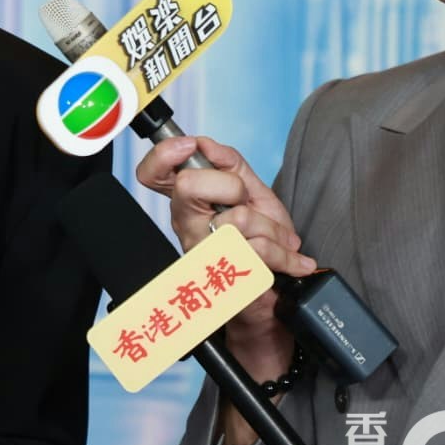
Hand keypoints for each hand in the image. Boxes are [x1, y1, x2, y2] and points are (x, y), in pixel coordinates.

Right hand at [134, 136, 311, 357]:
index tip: (190, 146)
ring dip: (273, 229)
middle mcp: (186, 228)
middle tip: (246, 204)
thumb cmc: (259, 249)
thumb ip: (231, 165)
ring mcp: (200, 254)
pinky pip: (258, 249)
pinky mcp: (220, 280)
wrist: (272, 300)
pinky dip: (285, 254)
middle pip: (187, 185)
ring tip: (282, 242)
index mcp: (188, 204)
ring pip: (237, 218)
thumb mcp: (253, 196)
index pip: (153, 174)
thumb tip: (207, 144)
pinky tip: (291, 261)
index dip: (164, 154)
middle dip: (232, 185)